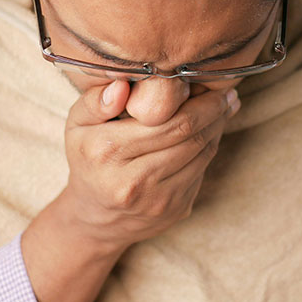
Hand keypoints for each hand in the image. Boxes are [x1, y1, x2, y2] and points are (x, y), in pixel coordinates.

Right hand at [60, 80, 240, 253]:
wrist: (95, 218)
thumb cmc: (89, 160)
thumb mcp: (77, 126)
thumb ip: (95, 101)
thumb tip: (122, 85)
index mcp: (108, 151)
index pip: (167, 121)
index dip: (197, 101)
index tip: (209, 83)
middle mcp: (133, 180)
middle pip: (190, 136)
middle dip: (214, 111)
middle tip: (225, 93)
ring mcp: (158, 199)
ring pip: (202, 153)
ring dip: (218, 127)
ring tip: (223, 108)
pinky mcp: (175, 209)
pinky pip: (203, 170)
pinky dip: (211, 147)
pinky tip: (212, 131)